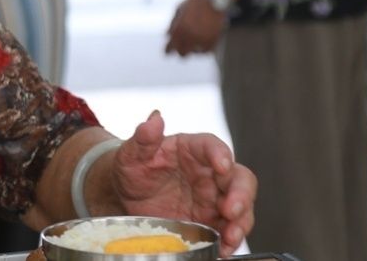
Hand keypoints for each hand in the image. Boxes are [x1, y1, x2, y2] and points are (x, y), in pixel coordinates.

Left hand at [112, 111, 255, 255]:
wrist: (125, 198)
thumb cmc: (133, 169)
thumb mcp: (131, 154)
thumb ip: (143, 138)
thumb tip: (154, 118)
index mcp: (192, 149)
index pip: (213, 146)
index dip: (221, 154)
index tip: (222, 165)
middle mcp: (210, 173)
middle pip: (239, 178)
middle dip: (241, 194)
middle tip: (232, 210)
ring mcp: (213, 199)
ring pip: (241, 208)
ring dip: (241, 222)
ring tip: (231, 236)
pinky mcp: (211, 222)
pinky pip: (228, 231)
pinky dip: (230, 241)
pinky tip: (223, 251)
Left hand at [166, 0, 225, 56]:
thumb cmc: (195, 1)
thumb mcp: (179, 9)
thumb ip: (172, 23)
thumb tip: (167, 36)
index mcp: (179, 28)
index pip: (170, 47)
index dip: (168, 50)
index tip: (167, 53)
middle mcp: (190, 36)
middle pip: (182, 53)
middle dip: (180, 50)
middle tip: (181, 48)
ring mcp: (202, 39)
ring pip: (195, 53)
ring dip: (193, 49)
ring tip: (193, 42)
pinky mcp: (214, 40)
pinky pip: (206, 51)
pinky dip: (203, 49)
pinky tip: (201, 44)